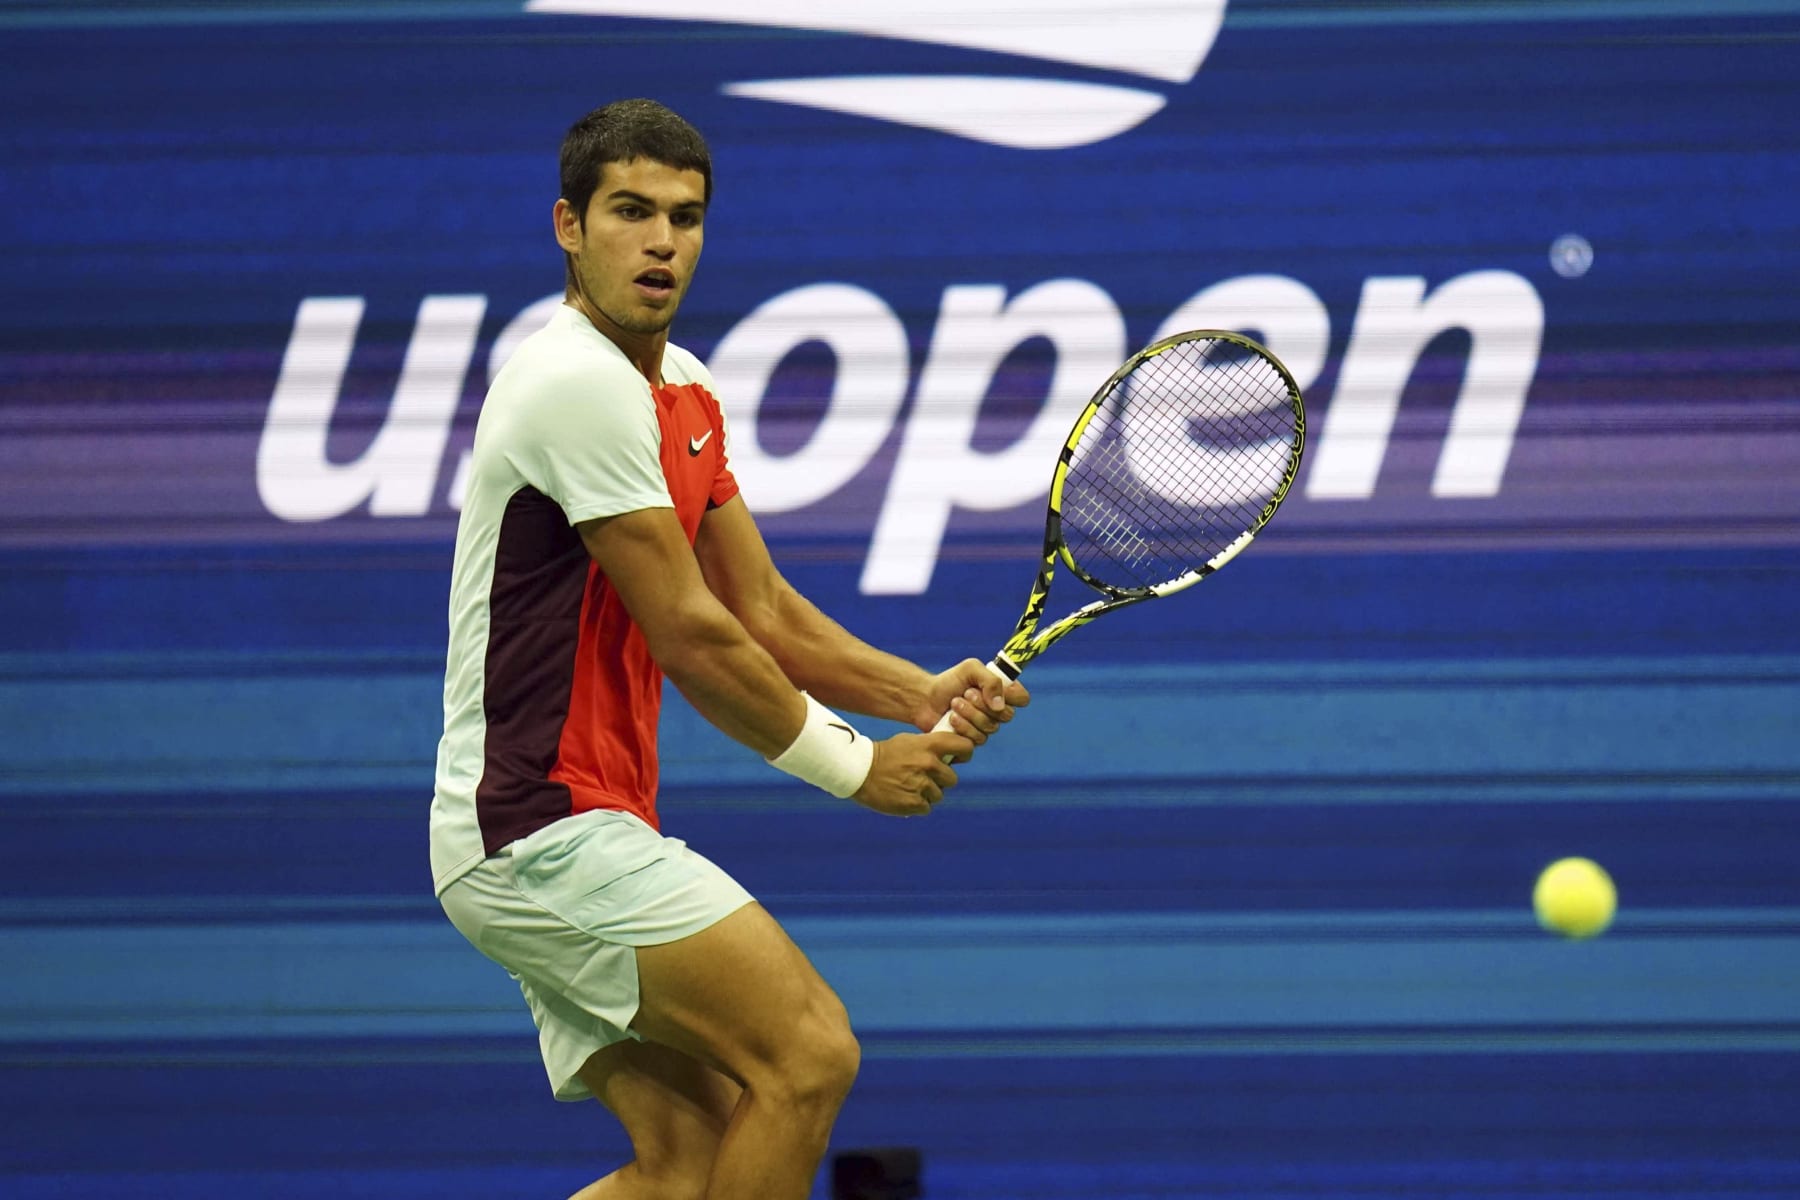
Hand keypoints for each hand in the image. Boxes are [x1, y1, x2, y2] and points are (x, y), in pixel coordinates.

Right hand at [853, 731, 971, 816]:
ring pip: (939, 795)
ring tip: (908, 785)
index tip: (958, 758)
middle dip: (940, 779)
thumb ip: (932, 745)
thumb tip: (952, 753)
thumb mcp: (909, 741)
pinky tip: (903, 795)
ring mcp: (922, 785)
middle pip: (952, 778)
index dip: (964, 753)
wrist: (860, 771)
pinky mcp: (913, 803)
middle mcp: (929, 764)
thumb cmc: (885, 754)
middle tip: (922, 776)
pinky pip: (926, 807)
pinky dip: (917, 804)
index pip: (965, 747)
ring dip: (927, 793)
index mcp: (930, 745)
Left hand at [914, 659, 1031, 736]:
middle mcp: (997, 711)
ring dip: (970, 713)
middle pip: (1006, 715)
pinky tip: (951, 718)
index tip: (997, 690)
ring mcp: (986, 727)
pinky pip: (977, 739)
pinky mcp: (973, 740)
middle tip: (966, 693)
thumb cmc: (949, 681)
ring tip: (954, 703)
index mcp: (1001, 692)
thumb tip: (1000, 705)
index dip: (1013, 696)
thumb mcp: (970, 669)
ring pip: (991, 727)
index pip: (1022, 698)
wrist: (925, 699)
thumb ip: (990, 680)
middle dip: (983, 704)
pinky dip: (962, 726)